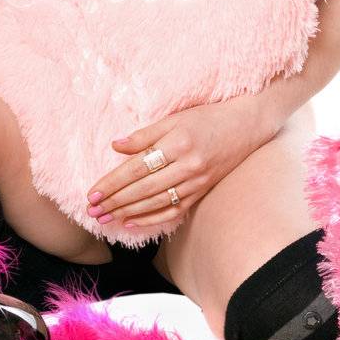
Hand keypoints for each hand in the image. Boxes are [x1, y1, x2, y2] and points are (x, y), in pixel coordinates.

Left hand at [85, 97, 280, 232]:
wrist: (247, 125)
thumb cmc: (209, 117)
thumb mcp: (176, 118)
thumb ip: (146, 134)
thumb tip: (116, 146)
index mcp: (178, 142)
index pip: (137, 167)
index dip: (113, 182)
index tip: (92, 193)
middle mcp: (188, 165)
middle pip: (144, 189)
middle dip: (115, 201)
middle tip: (92, 211)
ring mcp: (197, 181)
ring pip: (156, 202)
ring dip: (127, 212)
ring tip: (105, 218)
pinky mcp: (203, 190)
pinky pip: (173, 210)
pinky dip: (151, 218)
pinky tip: (131, 222)